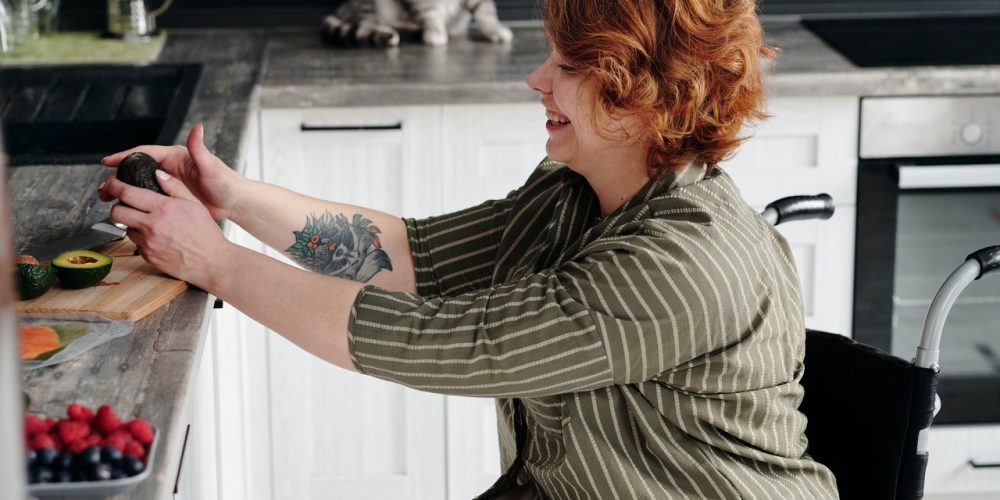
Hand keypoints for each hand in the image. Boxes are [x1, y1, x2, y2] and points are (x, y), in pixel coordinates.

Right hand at [99, 124, 242, 220]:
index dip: (124, 156)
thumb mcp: (210, 166)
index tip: (107, 161)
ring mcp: (169, 182)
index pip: (144, 153)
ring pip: (139, 184)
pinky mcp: (171, 196)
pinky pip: (148, 197)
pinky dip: (135, 201)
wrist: (234, 202)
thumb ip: (200, 149)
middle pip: (137, 169)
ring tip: (107, 198)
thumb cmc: (226, 182)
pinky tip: (126, 209)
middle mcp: (169, 167)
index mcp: (175, 156)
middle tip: (103, 187)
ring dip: (123, 190)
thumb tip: (197, 127)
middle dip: (118, 176)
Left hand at [102, 168, 233, 289]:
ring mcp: (148, 243)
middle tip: (126, 204)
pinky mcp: (148, 257)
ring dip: (132, 224)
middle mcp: (152, 226)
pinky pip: (136, 244)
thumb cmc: (206, 234)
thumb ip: (174, 186)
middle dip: (117, 206)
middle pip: (116, 212)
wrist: (211, 262)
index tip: (113, 184)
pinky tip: (159, 238)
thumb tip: (158, 174)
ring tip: (149, 223)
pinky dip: (143, 239)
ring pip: (126, 229)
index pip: (127, 193)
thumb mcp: (195, 204)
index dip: (114, 186)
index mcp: (164, 208)